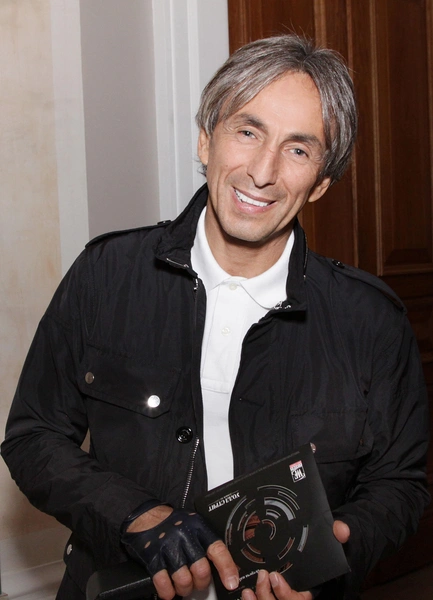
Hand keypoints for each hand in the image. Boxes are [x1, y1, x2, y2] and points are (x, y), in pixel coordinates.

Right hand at [122, 505, 238, 599]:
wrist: (147, 516)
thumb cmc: (174, 523)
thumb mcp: (194, 524)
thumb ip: (207, 542)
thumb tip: (227, 566)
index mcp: (198, 528)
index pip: (217, 549)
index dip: (227, 568)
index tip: (232, 582)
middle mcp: (184, 536)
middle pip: (201, 570)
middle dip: (202, 583)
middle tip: (199, 583)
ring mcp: (168, 547)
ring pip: (184, 580)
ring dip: (185, 589)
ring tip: (184, 586)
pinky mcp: (153, 557)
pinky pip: (163, 583)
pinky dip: (168, 592)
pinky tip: (170, 590)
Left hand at [241, 520, 350, 599]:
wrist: (314, 555)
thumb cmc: (319, 553)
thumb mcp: (330, 543)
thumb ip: (336, 535)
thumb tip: (342, 530)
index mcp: (309, 592)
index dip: (285, 593)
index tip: (274, 577)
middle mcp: (295, 599)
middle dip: (268, 597)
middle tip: (262, 577)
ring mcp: (281, 599)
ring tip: (248, 590)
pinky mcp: (270, 597)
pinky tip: (246, 594)